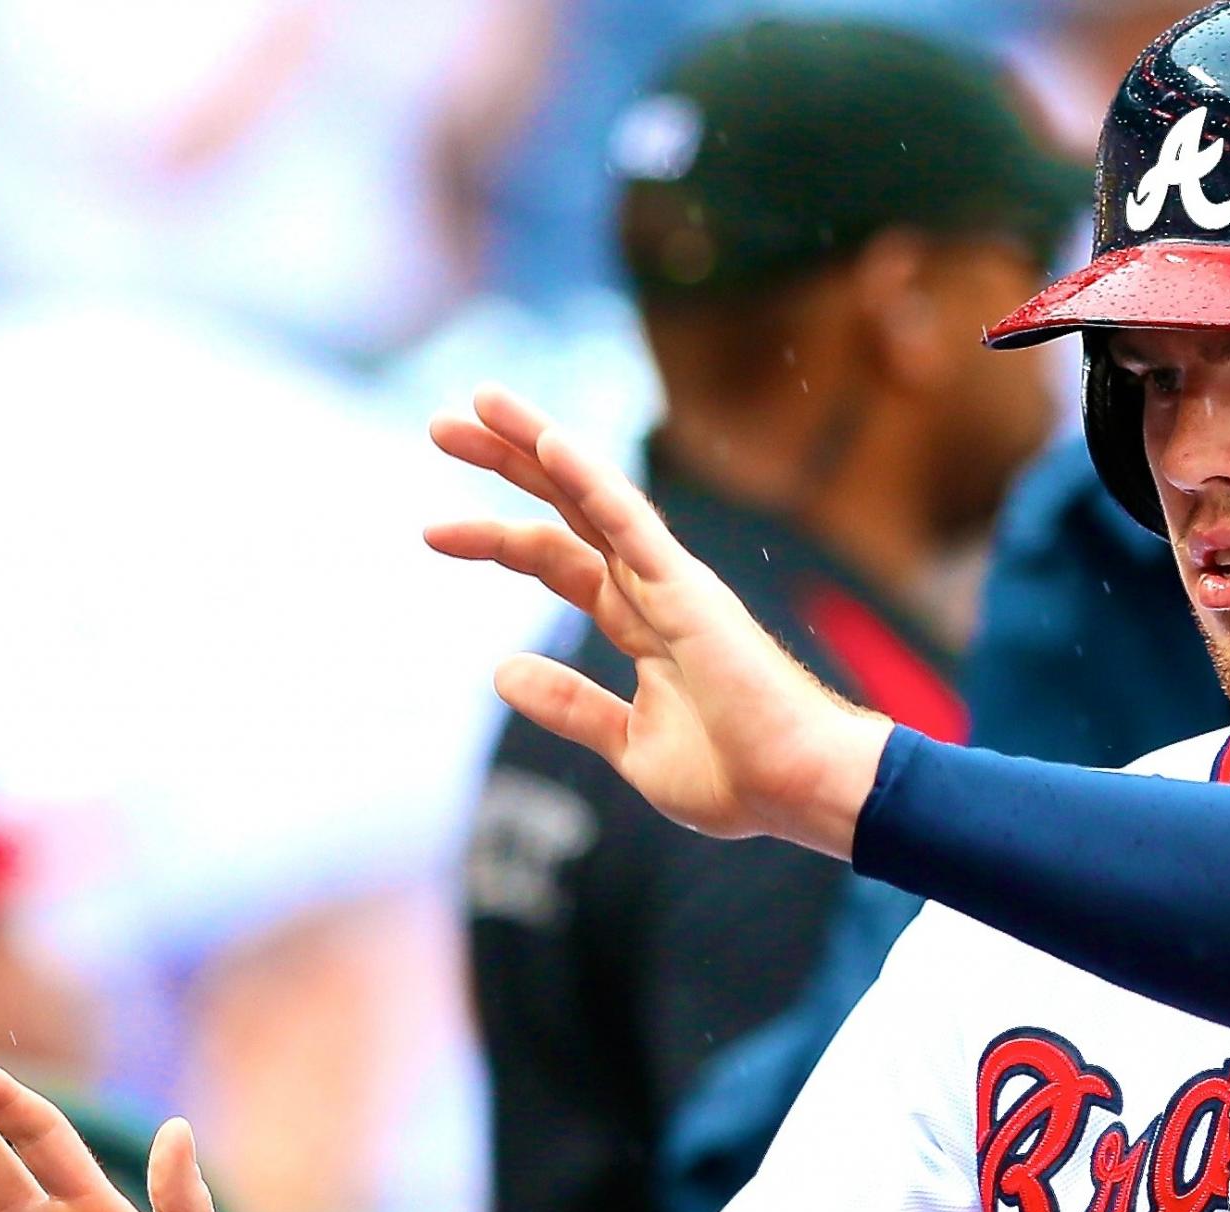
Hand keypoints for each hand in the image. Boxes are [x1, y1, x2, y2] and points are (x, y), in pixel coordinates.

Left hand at [423, 385, 890, 858]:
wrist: (798, 792)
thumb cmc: (737, 776)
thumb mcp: (628, 744)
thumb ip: (572, 706)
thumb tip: (502, 673)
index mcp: (639, 620)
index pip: (555, 558)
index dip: (494, 538)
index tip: (432, 532)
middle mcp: (651, 586)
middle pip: (565, 507)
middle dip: (503, 463)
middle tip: (440, 423)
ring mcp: (670, 581)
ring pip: (592, 493)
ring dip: (534, 444)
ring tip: (478, 401)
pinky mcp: (688, 590)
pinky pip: (630, 522)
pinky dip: (589, 478)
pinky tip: (546, 444)